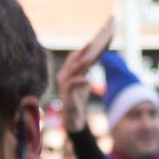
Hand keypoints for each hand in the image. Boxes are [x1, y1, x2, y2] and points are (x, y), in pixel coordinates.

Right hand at [57, 18, 112, 132]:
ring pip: (71, 70)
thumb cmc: (78, 98)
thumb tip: (95, 57)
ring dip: (81, 63)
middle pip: (72, 60)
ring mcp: (63, 85)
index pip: (74, 57)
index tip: (93, 41)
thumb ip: (87, 70)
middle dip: (82, 51)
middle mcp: (63, 76)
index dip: (83, 49)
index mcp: (67, 71)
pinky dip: (80, 81)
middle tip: (92, 43)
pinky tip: (88, 80)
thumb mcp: (84, 81)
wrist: (73, 117)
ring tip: (90, 58)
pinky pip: (72, 84)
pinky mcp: (66, 94)